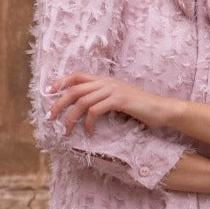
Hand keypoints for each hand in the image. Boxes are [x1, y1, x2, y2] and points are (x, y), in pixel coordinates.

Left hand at [48, 72, 166, 135]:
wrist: (160, 109)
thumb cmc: (140, 108)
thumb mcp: (118, 100)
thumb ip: (102, 100)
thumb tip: (84, 109)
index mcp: (104, 80)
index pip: (76, 76)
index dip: (60, 82)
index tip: (48, 93)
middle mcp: (106, 82)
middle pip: (74, 89)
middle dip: (58, 103)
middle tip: (50, 118)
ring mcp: (113, 90)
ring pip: (82, 100)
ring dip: (71, 117)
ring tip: (66, 130)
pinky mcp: (119, 100)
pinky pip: (95, 110)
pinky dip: (88, 123)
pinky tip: (89, 132)